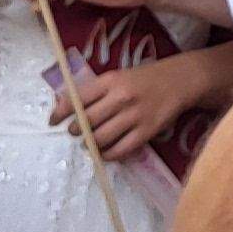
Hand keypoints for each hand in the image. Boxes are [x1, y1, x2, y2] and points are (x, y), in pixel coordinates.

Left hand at [48, 55, 213, 162]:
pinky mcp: (146, 132)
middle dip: (76, 130)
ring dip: (89, 144)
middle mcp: (120, 98)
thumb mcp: (118, 76)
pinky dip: (108, 155)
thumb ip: (95, 91)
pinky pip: (120, 150)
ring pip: (101, 138)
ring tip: (89, 143)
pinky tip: (105, 153)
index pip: (77, 98)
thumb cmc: (143, 78)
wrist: (180, 81)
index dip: (60, 112)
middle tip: (76, 132)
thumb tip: (66, 106)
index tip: (52, 121)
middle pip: (87, 121)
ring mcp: (134, 116)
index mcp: (110, 80)